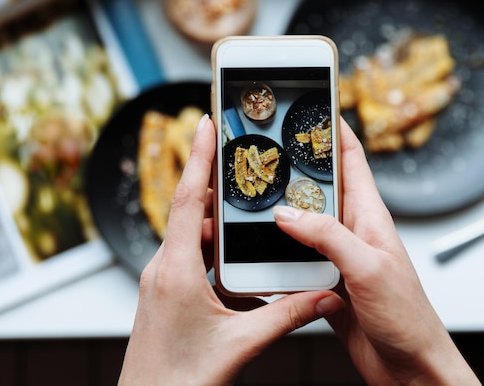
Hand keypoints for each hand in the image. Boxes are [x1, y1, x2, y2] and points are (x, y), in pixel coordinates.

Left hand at [118, 115, 344, 385]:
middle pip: (192, 212)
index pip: (189, 199)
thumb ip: (286, 316)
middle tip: (240, 160)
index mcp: (176, 270)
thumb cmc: (180, 380)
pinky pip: (190, 258)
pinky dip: (213, 250)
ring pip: (192, 237)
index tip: (204, 123)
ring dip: (217, 223)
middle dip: (216, 185)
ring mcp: (161, 281)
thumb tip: (323, 296)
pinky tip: (236, 261)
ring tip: (245, 209)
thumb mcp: (240, 344)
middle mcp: (163, 268)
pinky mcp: (165, 294)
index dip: (198, 157)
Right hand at [273, 120, 480, 385]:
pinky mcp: (324, 279)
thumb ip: (327, 237)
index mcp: (370, 216)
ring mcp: (337, 254)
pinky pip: (295, 254)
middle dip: (294, 165)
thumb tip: (287, 214)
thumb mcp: (367, 268)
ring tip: (253, 194)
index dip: (334, 128)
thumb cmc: (408, 317)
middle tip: (264, 148)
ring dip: (280, 209)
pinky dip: (276, 247)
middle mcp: (352, 230)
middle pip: (319, 186)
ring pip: (302, 220)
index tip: (313, 104)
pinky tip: (258, 246)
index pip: (352, 159)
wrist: (408, 366)